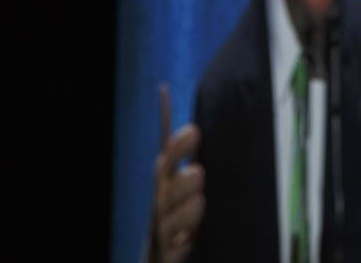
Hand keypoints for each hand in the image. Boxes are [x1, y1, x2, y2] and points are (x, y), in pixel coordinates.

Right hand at [151, 85, 204, 262]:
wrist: (163, 252)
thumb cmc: (178, 209)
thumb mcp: (185, 181)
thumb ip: (184, 153)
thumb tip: (186, 112)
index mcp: (166, 183)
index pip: (168, 162)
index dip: (177, 148)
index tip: (193, 132)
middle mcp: (161, 205)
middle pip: (166, 191)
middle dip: (180, 180)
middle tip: (198, 171)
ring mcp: (164, 230)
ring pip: (170, 221)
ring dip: (185, 212)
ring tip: (199, 201)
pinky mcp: (169, 254)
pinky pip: (173, 251)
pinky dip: (180, 246)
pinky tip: (188, 239)